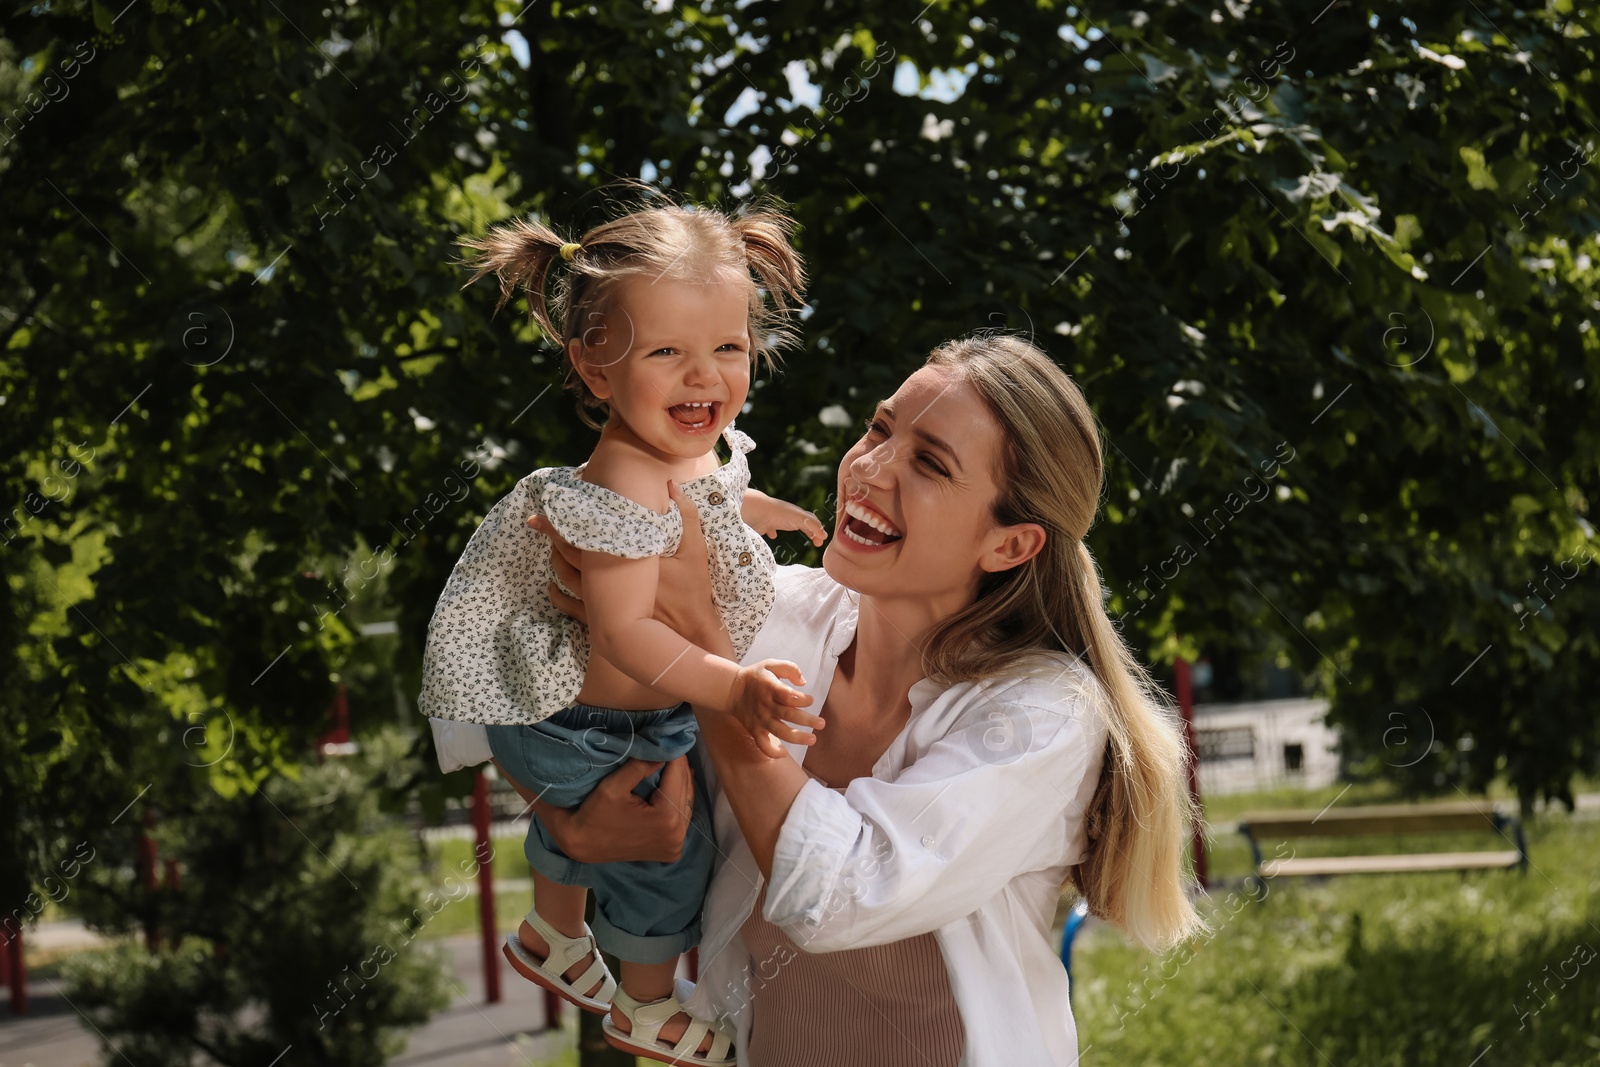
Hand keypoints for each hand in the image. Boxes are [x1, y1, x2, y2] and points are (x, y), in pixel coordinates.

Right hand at [503, 756, 692, 863]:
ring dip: (680, 782)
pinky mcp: (672, 850)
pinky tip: (671, 786)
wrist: (583, 844)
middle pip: (685, 789)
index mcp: (665, 818)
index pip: (678, 776)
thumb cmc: (594, 814)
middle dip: (679, 767)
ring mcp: (675, 845)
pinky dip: (678, 800)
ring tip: (672, 762)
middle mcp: (677, 834)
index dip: (674, 754)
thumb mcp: (613, 786)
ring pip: (687, 803)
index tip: (670, 737)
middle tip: (671, 746)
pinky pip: (682, 818)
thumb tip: (664, 748)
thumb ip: (640, 766)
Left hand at [529, 482, 723, 647]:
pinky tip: (553, 585)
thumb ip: (686, 515)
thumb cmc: (693, 591)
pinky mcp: (600, 619)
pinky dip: (557, 594)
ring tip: (551, 546)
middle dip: (553, 535)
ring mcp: (601, 602)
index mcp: (624, 558)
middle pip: (570, 552)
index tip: (550, 505)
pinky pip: (569, 606)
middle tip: (538, 521)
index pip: (587, 533)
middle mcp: (607, 579)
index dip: (567, 518)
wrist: (690, 633)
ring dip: (556, 560)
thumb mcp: (696, 550)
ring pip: (566, 577)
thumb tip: (671, 485)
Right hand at [728, 659, 822, 756]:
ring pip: (780, 732)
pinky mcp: (754, 730)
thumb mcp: (770, 664)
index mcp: (771, 688)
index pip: (788, 696)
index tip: (811, 700)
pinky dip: (772, 751)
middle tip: (822, 724)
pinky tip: (784, 753)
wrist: (731, 689)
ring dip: (797, 738)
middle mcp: (766, 705)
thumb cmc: (755, 676)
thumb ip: (789, 668)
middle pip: (789, 715)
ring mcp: (760, 719)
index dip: (802, 699)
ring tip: (812, 739)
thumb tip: (803, 682)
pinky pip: (762, 744)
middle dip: (807, 720)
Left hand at [746, 491, 827, 546]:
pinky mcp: (765, 525)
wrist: (757, 512)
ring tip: (800, 537)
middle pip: (803, 523)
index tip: (821, 542)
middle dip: (811, 531)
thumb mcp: (800, 519)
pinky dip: (774, 532)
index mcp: (797, 513)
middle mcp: (788, 515)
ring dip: (796, 529)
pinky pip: (771, 528)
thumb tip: (824, 535)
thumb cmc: (779, 514)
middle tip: (817, 542)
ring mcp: (776, 519)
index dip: (818, 530)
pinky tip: (774, 536)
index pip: (812, 520)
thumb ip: (812, 526)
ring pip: (788, 524)